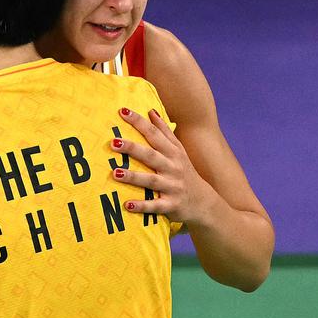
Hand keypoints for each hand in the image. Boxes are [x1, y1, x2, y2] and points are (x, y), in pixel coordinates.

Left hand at [109, 108, 219, 224]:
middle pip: (151, 155)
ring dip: (133, 177)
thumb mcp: (178, 150)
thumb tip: (151, 111)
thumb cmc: (185, 172)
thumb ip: (165, 131)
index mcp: (173, 152)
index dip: (139, 122)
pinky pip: (155, 206)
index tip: (123, 111)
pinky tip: (127, 205)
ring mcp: (172, 187)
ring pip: (151, 180)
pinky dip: (142, 206)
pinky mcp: (171, 205)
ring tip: (115, 172)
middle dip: (133, 148)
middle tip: (114, 142)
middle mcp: (173, 167)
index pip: (154, 134)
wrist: (204, 202)